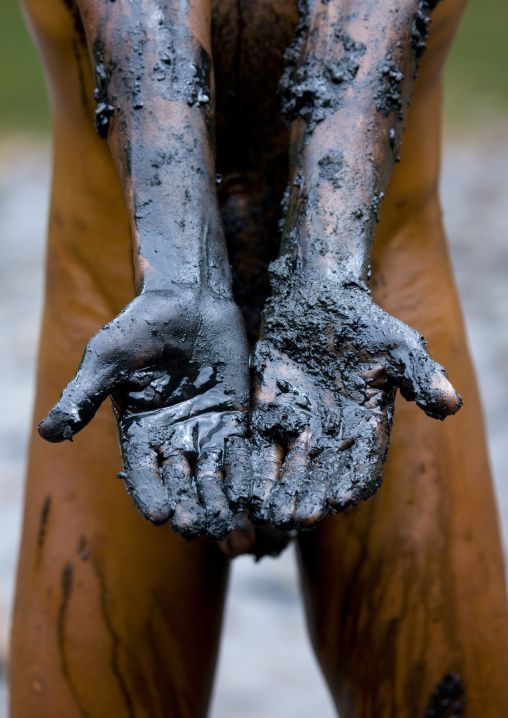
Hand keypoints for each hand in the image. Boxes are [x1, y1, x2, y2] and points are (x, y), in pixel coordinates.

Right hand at [39, 287, 251, 539]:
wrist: (187, 299)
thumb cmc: (140, 325)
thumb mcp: (107, 358)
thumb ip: (84, 395)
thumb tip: (47, 432)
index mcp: (141, 432)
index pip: (144, 472)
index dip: (152, 494)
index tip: (162, 516)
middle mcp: (174, 438)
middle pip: (182, 481)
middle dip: (191, 505)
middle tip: (200, 529)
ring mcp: (207, 429)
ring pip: (215, 474)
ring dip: (223, 500)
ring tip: (232, 526)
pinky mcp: (236, 416)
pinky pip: (243, 449)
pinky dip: (249, 471)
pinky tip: (258, 493)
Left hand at [248, 268, 461, 529]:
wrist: (316, 297)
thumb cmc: (362, 321)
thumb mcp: (397, 345)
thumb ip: (420, 375)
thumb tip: (451, 404)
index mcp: (366, 425)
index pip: (361, 464)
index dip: (350, 482)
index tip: (338, 500)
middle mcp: (333, 433)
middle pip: (321, 475)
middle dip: (309, 497)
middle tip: (297, 517)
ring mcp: (299, 424)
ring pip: (288, 468)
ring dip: (279, 492)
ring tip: (268, 515)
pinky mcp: (268, 412)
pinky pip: (259, 445)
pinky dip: (253, 468)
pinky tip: (243, 488)